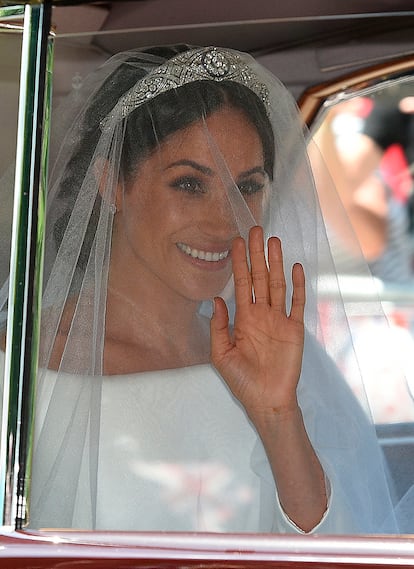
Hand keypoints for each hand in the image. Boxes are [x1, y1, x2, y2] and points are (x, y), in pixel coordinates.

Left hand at [211, 225, 304, 420]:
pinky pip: (297, 304)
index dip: (238, 263)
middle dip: (257, 254)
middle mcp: (261, 314)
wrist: (266, 401)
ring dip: (276, 263)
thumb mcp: (221, 354)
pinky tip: (295, 268)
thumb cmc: (242, 381)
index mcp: (243, 318)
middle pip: (260, 277)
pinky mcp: (295, 329)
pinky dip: (298, 286)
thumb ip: (219, 327)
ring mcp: (279, 320)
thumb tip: (216, 300)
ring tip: (273, 241)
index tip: (235, 241)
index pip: (240, 284)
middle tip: (255, 229)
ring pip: (278, 284)